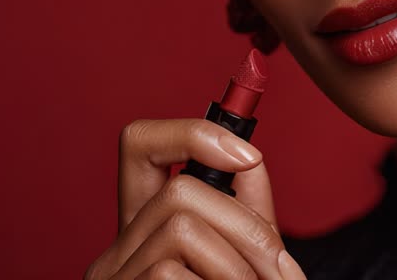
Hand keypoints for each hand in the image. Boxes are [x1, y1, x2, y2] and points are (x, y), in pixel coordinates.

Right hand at [85, 118, 306, 279]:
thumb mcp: (242, 268)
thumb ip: (246, 217)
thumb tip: (251, 157)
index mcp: (145, 233)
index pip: (141, 146)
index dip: (192, 131)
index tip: (248, 155)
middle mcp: (116, 254)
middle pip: (179, 189)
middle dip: (247, 224)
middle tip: (281, 272)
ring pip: (182, 225)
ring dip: (241, 263)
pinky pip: (173, 271)